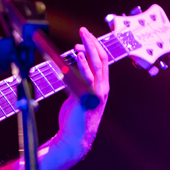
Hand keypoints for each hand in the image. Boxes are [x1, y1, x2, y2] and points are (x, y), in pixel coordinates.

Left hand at [43, 27, 109, 169]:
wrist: (74, 138)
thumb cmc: (74, 119)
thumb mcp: (76, 97)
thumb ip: (76, 84)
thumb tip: (67, 71)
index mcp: (102, 88)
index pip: (102, 62)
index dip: (95, 48)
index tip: (85, 38)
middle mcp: (102, 88)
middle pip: (101, 59)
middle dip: (93, 42)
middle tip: (84, 30)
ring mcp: (96, 93)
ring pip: (97, 64)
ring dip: (89, 48)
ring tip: (82, 36)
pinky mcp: (88, 97)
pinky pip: (87, 77)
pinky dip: (83, 63)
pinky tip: (78, 53)